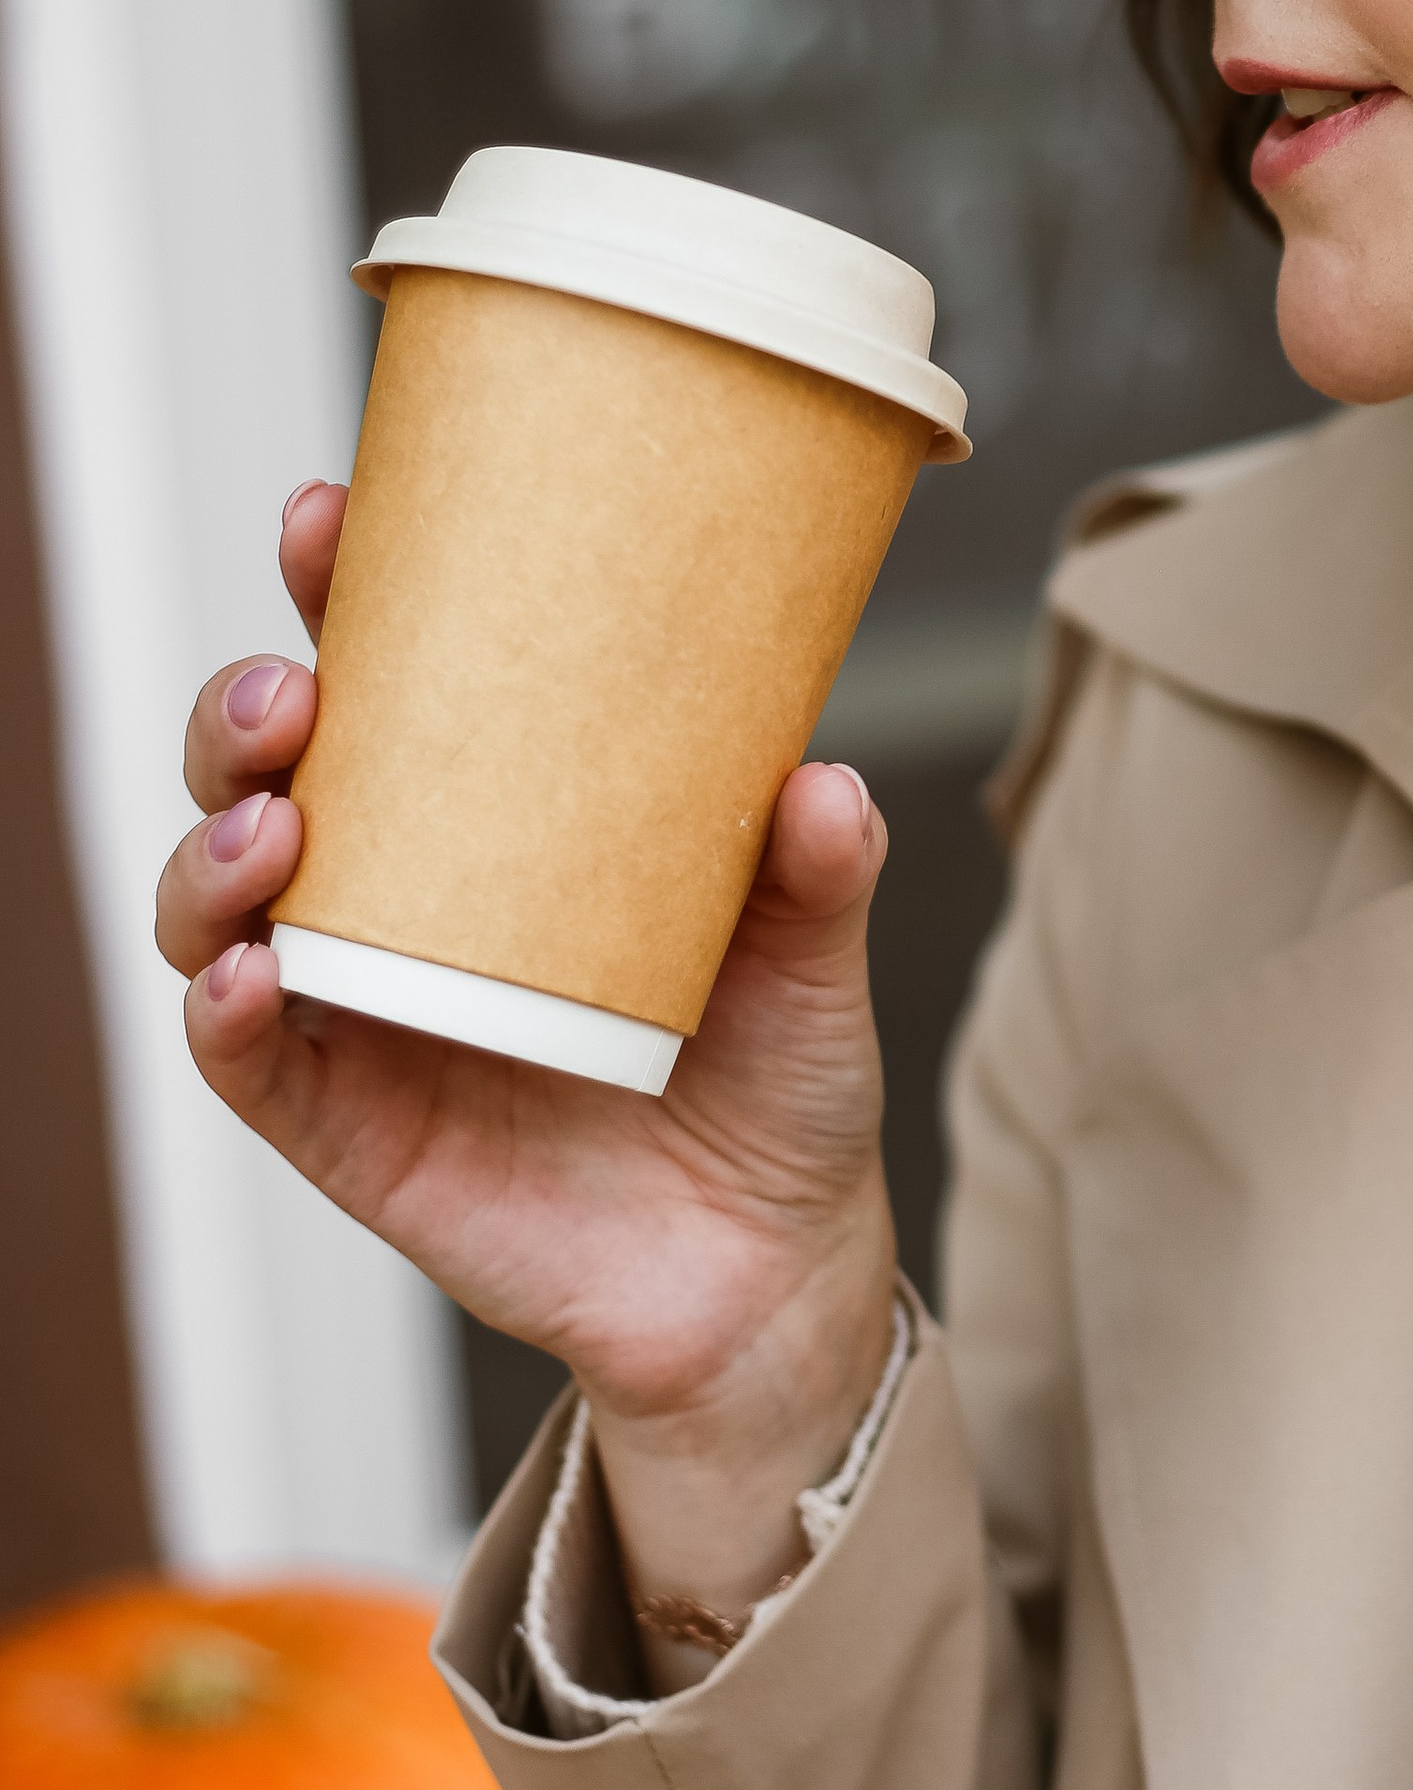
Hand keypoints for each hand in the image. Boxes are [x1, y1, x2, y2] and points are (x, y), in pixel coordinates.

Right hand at [158, 484, 902, 1632]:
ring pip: (222, 904)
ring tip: (275, 827)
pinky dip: (226, 1013)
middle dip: (245, 713)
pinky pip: (250, 1062)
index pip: (392, 681)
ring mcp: (364, 1011)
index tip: (332, 522)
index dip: (341, 595)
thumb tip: (818, 781)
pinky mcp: (349, 1128)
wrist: (773, 1267)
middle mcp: (406, 897)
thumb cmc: (778, 1076)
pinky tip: (254, 977)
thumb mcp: (813, 953)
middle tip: (295, 691)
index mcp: (497, 819)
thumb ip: (816, 868)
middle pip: (268, 773)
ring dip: (216, 847)